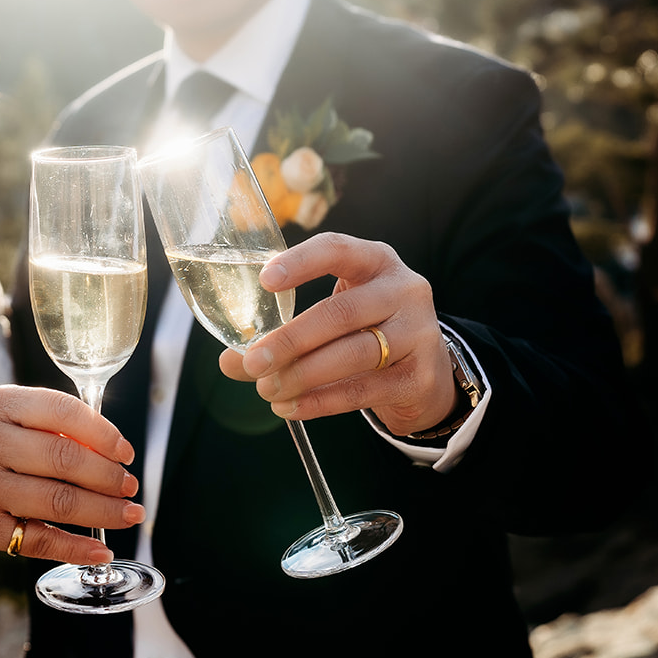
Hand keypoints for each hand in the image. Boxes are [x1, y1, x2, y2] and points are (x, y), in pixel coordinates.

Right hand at [0, 385, 144, 564]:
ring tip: (129, 514)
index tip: (126, 452)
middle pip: (64, 460)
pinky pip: (39, 540)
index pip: (62, 411)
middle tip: (131, 486)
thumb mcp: (7, 416)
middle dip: (109, 476)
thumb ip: (53, 424)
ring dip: (104, 512)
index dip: (102, 433)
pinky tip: (100, 550)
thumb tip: (114, 451)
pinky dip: (76, 548)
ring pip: (58, 502)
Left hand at [217, 232, 456, 435]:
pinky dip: (322, 401)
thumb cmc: (368, 332)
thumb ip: (283, 333)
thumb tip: (229, 361)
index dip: (301, 262)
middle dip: (290, 340)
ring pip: (354, 353)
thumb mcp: (334, 318)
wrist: (428, 373)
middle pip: (341, 312)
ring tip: (268, 390)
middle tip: (253, 362)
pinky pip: (363, 389)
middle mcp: (403, 290)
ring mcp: (418, 333)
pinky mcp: (419, 377)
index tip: (265, 280)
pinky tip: (291, 408)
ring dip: (303, 374)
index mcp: (377, 261)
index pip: (338, 249)